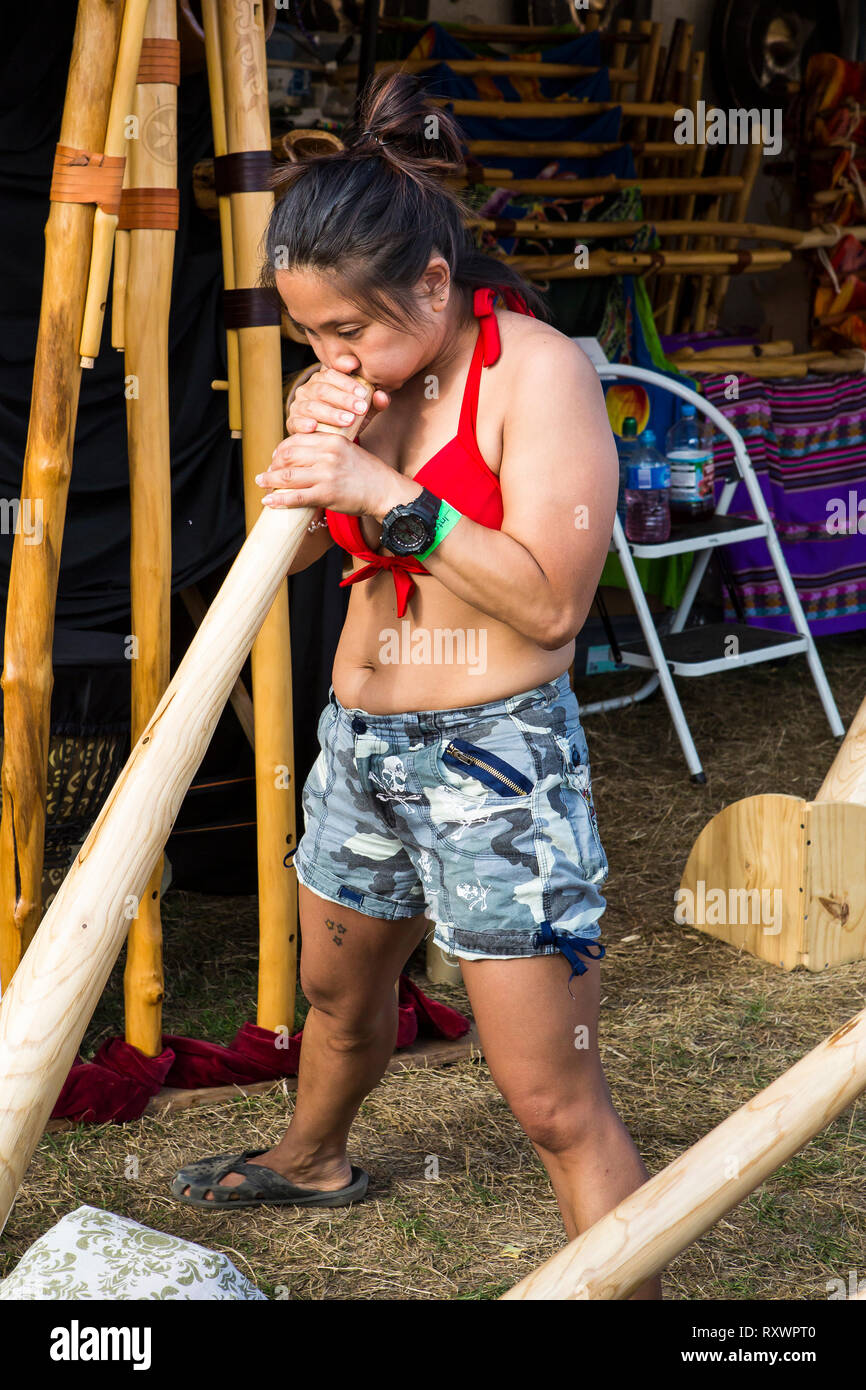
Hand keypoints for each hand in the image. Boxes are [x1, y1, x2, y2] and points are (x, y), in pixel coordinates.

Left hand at [256, 433, 422, 521]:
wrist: (385, 491)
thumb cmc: (367, 473)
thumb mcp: (348, 450)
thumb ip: (326, 449)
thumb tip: (302, 455)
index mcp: (332, 439)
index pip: (297, 439)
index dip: (281, 448)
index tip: (276, 456)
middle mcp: (327, 454)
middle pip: (288, 456)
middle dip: (273, 464)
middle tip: (266, 471)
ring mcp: (326, 474)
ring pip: (287, 476)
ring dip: (269, 480)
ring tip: (261, 482)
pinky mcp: (326, 494)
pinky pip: (295, 497)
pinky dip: (278, 500)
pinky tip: (268, 501)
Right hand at [286, 366, 390, 436]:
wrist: (331, 439)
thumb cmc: (349, 418)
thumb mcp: (364, 409)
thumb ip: (375, 402)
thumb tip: (382, 396)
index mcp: (324, 379)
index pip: (333, 373)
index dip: (348, 382)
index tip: (364, 392)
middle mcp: (309, 389)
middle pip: (323, 390)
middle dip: (343, 399)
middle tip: (361, 409)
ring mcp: (299, 405)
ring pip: (311, 406)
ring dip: (330, 413)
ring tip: (348, 420)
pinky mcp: (292, 422)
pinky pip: (295, 421)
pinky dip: (303, 424)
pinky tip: (314, 427)